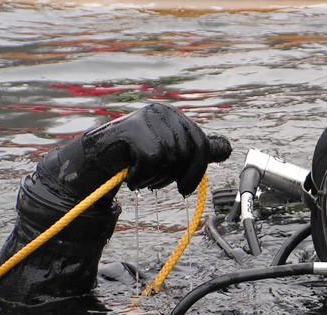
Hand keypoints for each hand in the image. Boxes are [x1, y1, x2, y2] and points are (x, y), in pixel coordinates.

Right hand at [81, 103, 230, 195]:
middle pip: (188, 153)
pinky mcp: (134, 130)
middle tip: (159, 184)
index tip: (185, 188)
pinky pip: (152, 161)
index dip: (197, 169)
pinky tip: (131, 176)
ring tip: (141, 175)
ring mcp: (148, 119)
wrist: (98, 156)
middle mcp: (164, 112)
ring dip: (155, 177)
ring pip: (170, 158)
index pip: (201, 144)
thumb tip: (228, 147)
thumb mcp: (171, 150)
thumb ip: (196, 148)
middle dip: (176, 176)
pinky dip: (142, 176)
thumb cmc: (137, 155)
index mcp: (176, 116)